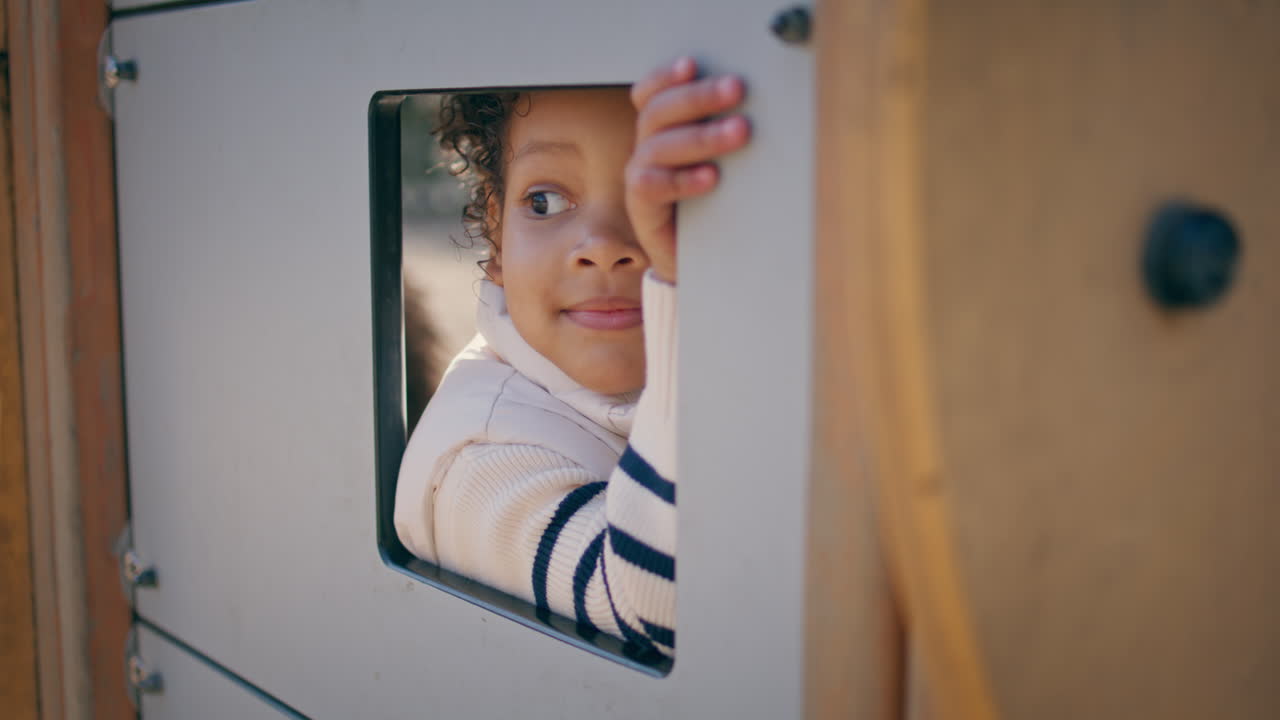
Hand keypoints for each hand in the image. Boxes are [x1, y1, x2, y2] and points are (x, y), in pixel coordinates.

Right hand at [626, 57, 750, 284]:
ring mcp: (642, 176)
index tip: (693, 65)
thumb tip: (765, 105)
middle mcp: (647, 148)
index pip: (651, 94)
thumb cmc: (715, 202)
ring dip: (702, 136)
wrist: (700, 258)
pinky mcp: (644, 209)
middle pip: (659, 112)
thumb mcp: (723, 161)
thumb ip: (727, 132)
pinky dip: (683, 179)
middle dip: (699, 97)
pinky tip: (711, 177)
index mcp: (662, 130)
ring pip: (659, 146)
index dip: (665, 77)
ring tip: (739, 132)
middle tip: (737, 90)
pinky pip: (653, 186)